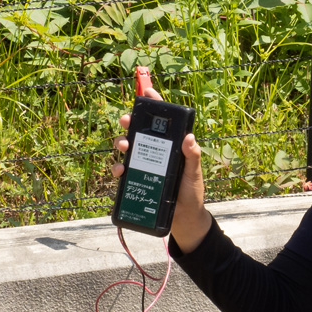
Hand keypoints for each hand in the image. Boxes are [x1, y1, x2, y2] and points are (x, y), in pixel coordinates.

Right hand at [112, 85, 211, 251]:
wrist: (183, 219)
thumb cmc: (191, 193)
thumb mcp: (193, 173)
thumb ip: (192, 156)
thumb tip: (189, 138)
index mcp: (171, 147)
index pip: (164, 123)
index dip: (155, 105)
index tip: (146, 92)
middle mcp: (156, 153)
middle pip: (140, 132)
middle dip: (131, 122)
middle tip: (126, 121)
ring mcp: (145, 166)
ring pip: (129, 148)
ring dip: (121, 143)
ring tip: (123, 146)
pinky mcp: (137, 180)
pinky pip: (124, 171)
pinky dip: (118, 168)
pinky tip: (120, 171)